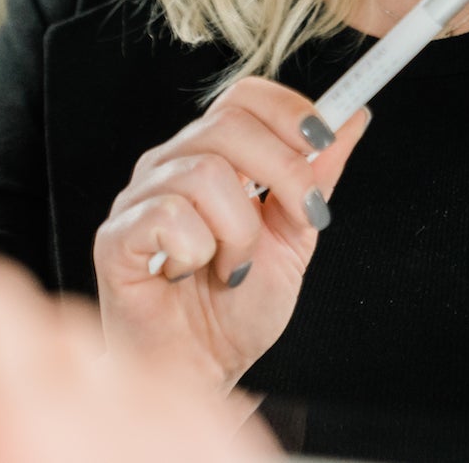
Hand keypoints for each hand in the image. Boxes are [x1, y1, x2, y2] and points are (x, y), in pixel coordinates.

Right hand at [93, 78, 371, 393]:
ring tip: (233, 268)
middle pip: (228, 125)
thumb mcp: (294, 238)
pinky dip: (198, 253)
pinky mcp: (115, 238)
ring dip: (239, 233)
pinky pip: (168, 217)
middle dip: (284, 173)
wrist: (204, 372)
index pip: (244, 96)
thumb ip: (316, 177)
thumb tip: (354, 118)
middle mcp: (170, 165)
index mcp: (211, 155)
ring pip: (205, 173)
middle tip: (300, 218)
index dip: (289, 111)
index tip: (324, 143)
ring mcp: (138, 198)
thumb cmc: (236, 310)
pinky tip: (191, 275)